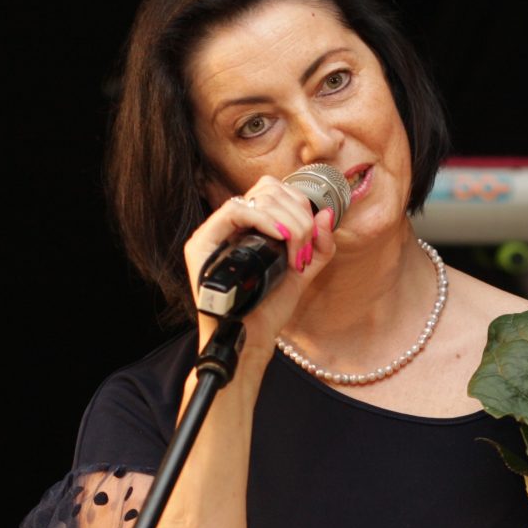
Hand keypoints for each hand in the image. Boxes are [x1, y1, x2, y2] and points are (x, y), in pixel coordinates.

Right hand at [181, 173, 336, 356]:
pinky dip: (263, 219)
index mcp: (250, 226)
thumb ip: (318, 246)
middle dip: (297, 214)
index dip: (299, 203)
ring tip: (294, 254)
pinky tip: (280, 237)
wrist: (252, 338)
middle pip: (267, 188)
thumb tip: (326, 213)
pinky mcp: (201, 244)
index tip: (312, 235)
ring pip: (254, 198)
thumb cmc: (270, 309)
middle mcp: (230, 225)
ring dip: (286, 221)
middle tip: (303, 249)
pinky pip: (233, 211)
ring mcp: (213, 233)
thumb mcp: (302, 272)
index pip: (274, 191)